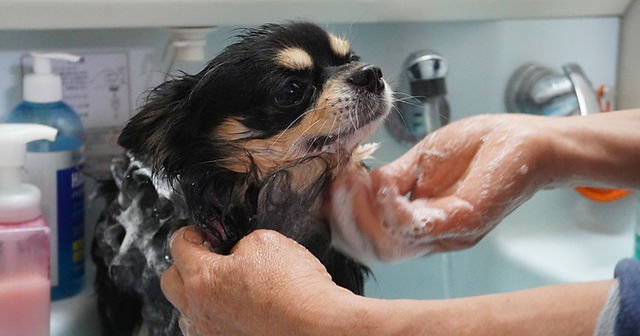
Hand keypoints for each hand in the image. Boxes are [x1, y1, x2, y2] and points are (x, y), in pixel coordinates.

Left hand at [160, 226, 354, 335]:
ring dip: (199, 294)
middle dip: (186, 264)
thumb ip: (240, 242)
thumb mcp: (266, 241)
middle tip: (211, 256)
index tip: (205, 232)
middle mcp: (199, 312)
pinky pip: (208, 328)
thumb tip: (237, 248)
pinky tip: (239, 307)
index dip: (193, 232)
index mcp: (202, 280)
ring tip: (227, 285)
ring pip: (187, 310)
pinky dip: (216, 315)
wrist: (317, 324)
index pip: (179, 245)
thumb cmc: (295, 287)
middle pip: (171, 281)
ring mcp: (211, 334)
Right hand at [330, 114, 554, 262]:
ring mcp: (449, 233)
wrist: (525, 138)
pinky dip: (388, 205)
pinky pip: (414, 226)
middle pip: (375, 253)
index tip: (329, 190)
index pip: (373, 242)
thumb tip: (357, 183)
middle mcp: (433, 237)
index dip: (344, 222)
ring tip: (353, 181)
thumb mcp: (421, 162)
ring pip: (389, 246)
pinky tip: (382, 180)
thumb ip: (391, 178)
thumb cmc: (479, 149)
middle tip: (336, 186)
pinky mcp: (464, 220)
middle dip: (345, 221)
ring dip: (361, 214)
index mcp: (422, 225)